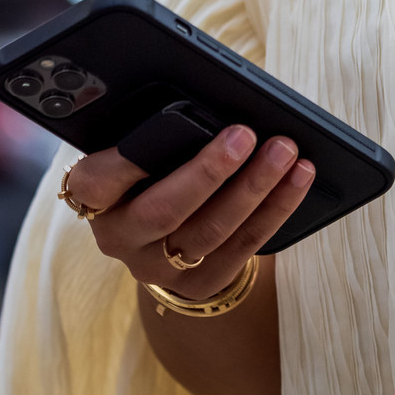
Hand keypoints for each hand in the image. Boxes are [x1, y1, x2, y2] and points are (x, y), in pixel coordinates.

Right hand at [60, 124, 314, 300]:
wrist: (160, 240)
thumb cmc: (150, 176)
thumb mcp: (135, 157)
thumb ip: (149, 141)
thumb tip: (204, 109)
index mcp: (95, 201)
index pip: (98, 182)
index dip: (129, 158)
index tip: (168, 124)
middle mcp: (121, 239)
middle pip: (164, 210)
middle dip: (209, 171)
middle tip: (244, 135)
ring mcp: (158, 269)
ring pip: (211, 230)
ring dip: (255, 188)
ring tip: (284, 153)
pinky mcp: (199, 285)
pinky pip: (244, 246)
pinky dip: (276, 209)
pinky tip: (298, 179)